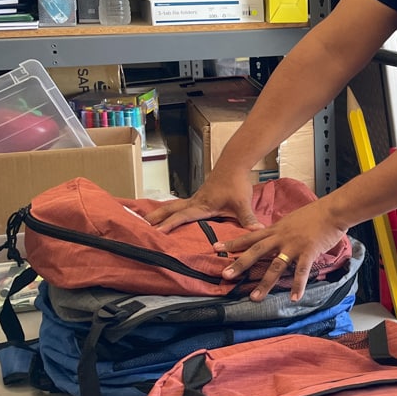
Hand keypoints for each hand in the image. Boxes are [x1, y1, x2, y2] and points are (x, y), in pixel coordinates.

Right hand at [145, 166, 261, 234]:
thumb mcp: (243, 203)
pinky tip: (165, 215)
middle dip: (155, 218)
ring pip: (172, 206)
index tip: (155, 232)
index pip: (182, 216)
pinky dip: (169, 210)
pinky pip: (179, 205)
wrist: (234, 164)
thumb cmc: (236, 184)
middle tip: (138, 227)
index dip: (169, 224)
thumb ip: (248, 218)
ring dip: (159, 213)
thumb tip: (258, 231)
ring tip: (143, 222)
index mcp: (202, 206)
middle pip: (170, 210)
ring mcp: (194, 198)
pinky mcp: (198, 197)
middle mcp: (194, 202)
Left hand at [213, 202, 348, 302]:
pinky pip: (301, 271)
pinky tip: (295, 298)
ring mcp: (294, 245)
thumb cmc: (316, 213)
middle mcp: (281, 237)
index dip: (233, 242)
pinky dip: (298, 286)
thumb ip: (282, 228)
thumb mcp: (292, 218)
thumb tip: (274, 234)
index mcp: (276, 229)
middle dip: (240, 264)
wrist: (334, 210)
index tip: (215, 248)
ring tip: (255, 297)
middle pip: (256, 251)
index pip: (250, 236)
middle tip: (225, 275)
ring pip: (275, 266)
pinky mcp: (308, 252)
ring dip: (265, 283)